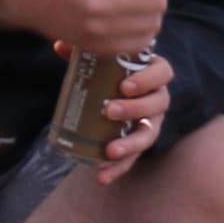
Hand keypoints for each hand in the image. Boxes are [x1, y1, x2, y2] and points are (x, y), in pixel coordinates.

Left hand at [87, 53, 170, 181]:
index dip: (148, 80)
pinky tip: (101, 177)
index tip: (124, 86)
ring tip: (110, 150)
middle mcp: (157, 99)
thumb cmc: (108, 72)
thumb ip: (82, 52)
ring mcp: (151, 123)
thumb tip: (60, 45)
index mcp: (152, 74)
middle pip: (158, 104)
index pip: (163, 73)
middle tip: (108, 110)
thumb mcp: (99, 60)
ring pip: (149, 134)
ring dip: (131, 143)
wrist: (114, 93)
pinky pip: (133, 158)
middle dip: (135, 109)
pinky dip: (118, 169)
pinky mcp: (138, 143)